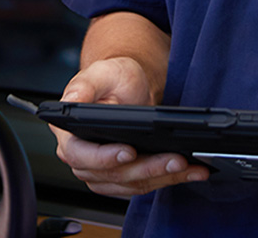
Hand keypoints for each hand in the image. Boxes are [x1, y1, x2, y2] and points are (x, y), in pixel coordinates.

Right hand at [52, 57, 209, 196]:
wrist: (130, 84)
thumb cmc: (113, 78)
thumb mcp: (100, 73)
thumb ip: (84, 86)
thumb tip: (72, 99)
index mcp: (70, 136)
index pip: (81, 155)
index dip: (104, 158)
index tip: (129, 151)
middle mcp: (83, 159)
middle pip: (113, 174)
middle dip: (146, 168)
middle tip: (174, 159)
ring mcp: (102, 172)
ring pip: (132, 183)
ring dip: (162, 177)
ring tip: (187, 166)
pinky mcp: (122, 177)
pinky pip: (143, 183)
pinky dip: (166, 179)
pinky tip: (187, 171)